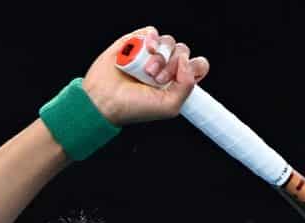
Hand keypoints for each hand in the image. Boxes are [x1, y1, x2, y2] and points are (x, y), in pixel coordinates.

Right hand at [80, 26, 210, 125]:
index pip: (198, 65)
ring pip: (170, 42)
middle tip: (157, 79)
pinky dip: (152, 39)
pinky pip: (153, 32)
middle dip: (173, 65)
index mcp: (177, 81)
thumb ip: (187, 85)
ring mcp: (152, 53)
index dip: (194, 68)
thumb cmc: (135, 107)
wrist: (105, 99)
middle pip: (184, 51)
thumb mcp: (170, 105)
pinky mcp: (137, 42)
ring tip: (147, 71)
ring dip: (161, 56)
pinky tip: (146, 51)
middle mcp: (167, 66)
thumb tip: (186, 60)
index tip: (180, 79)